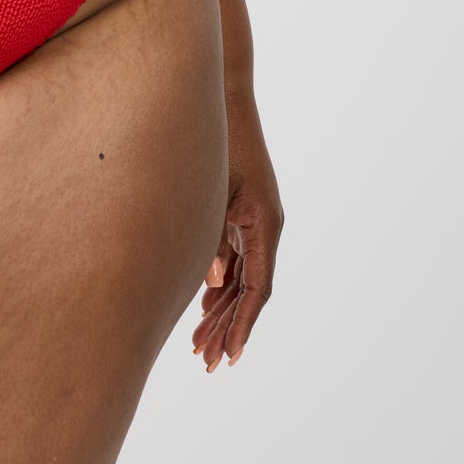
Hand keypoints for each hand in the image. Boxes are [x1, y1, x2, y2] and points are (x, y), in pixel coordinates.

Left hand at [193, 89, 282, 370]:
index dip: (243, 325)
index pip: (257, 290)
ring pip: (240, 278)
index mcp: (263, 225)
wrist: (224, 99)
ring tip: (199, 346)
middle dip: (227, 329)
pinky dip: (219, 284)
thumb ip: (213, 236)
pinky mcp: (242, 213)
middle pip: (248, 292)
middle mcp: (264, 227)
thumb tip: (214, 282)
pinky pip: (235, 259)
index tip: (231, 355)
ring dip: (221, 311)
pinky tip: (204, 306)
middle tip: (208, 364)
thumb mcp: (214, 192)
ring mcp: (254, 220)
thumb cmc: (219, 140)